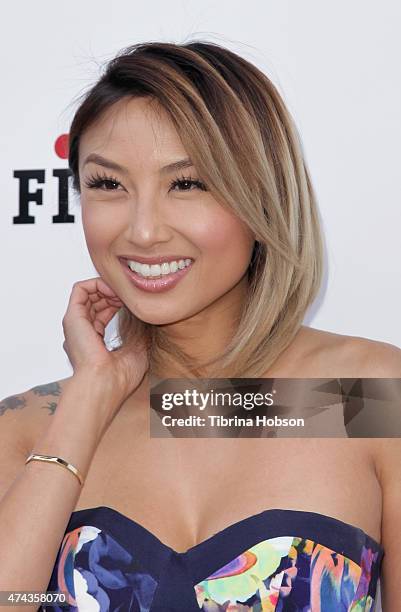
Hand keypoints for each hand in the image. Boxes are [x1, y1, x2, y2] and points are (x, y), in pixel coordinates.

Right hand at [62, 277, 148, 399]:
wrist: (105, 385)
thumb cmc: (119, 377)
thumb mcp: (136, 350)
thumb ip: (137, 332)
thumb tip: (145, 316)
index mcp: (92, 342)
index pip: (102, 314)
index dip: (118, 303)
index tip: (133, 304)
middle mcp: (81, 332)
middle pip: (95, 301)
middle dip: (113, 294)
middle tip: (130, 297)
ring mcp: (76, 324)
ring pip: (88, 293)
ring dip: (107, 287)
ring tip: (123, 293)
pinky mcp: (73, 317)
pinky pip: (80, 289)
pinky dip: (98, 284)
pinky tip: (114, 292)